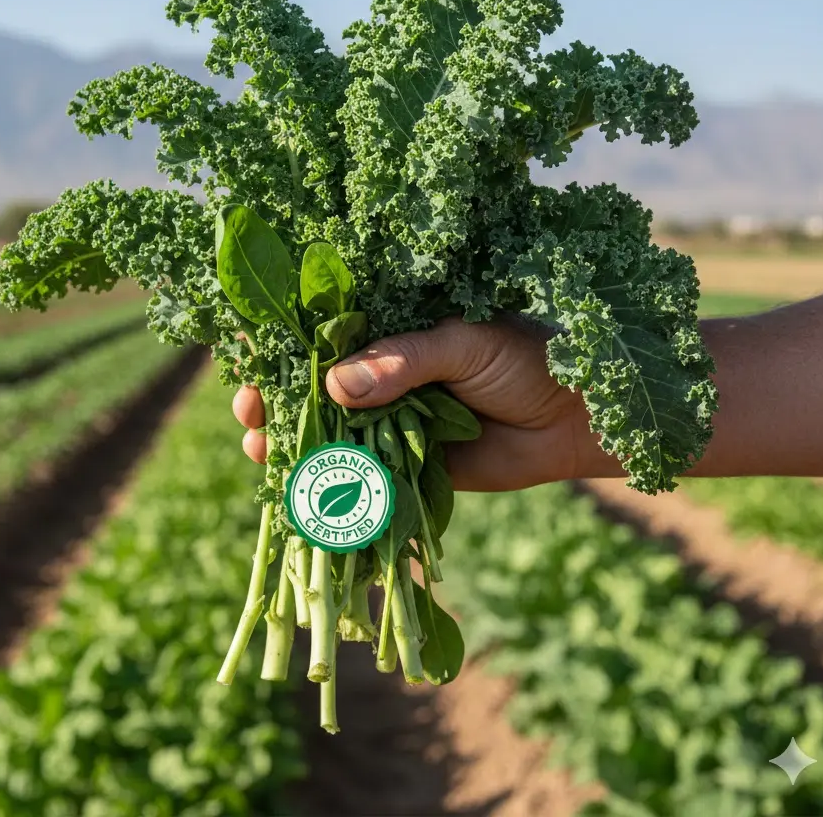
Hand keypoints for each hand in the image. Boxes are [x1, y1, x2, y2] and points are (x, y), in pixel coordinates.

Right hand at [232, 315, 624, 490]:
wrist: (575, 419)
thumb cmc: (525, 360)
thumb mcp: (465, 342)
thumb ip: (405, 360)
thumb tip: (336, 386)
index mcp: (393, 332)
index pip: (323, 333)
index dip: (283, 345)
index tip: (249, 357)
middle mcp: (383, 376)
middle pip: (312, 389)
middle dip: (274, 400)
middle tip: (248, 412)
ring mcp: (391, 424)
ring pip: (328, 435)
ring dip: (290, 444)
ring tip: (260, 450)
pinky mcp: (407, 468)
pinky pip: (361, 476)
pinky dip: (329, 486)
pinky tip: (298, 490)